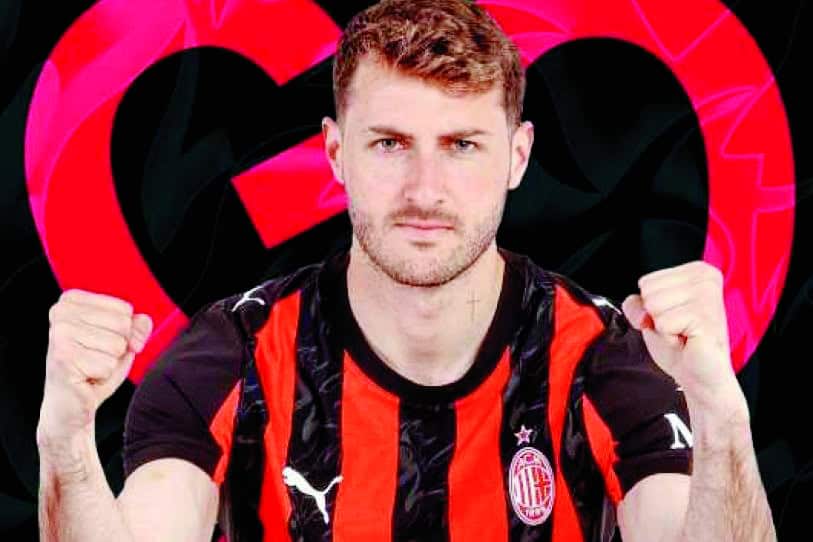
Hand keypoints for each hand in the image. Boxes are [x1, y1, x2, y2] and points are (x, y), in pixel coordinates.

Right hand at [37, 289, 151, 447]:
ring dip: (110, 363)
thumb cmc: (93, 369)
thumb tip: (143, 323)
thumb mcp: (122, 342)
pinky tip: (86, 377)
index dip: (125, 332)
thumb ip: (137, 326)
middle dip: (118, 348)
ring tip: (91, 368)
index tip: (103, 344)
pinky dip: (104, 376)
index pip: (124, 309)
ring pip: (117, 345)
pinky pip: (108, 364)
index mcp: (73, 301)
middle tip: (96, 359)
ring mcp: (60, 334)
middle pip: (123, 324)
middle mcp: (61, 312)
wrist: (69, 406)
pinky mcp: (63, 357)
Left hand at [621, 261, 737, 406]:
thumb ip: (635, 303)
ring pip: (654, 305)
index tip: (673, 318)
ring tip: (683, 334)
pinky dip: (669, 338)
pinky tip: (688, 340)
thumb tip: (642, 311)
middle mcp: (706, 278)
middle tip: (678, 328)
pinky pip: (663, 323)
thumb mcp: (649, 315)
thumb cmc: (680, 343)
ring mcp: (708, 296)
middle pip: (648, 291)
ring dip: (663, 327)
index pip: (646, 281)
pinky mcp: (705, 317)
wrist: (700, 375)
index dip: (651, 306)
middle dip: (656, 316)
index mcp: (697, 271)